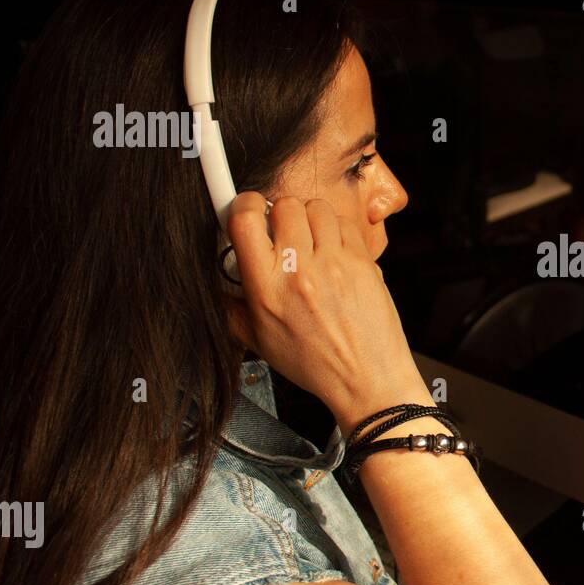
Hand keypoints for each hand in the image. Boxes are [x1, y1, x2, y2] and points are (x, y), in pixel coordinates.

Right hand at [222, 192, 430, 428]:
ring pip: (315, 207)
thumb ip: (231, 305)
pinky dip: (336, 230)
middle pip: (284, 205)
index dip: (244, 205)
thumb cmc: (315, 363)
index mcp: (266, 289)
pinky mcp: (363, 262)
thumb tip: (217, 277)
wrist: (366, 379)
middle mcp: (299, 271)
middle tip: (282, 234)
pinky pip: (344, 223)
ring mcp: (335, 263)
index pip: (245, 219)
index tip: (248, 211)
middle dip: (279, 214)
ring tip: (311, 243)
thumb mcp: (258, 340)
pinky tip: (334, 252)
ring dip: (310, 219)